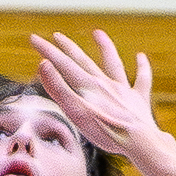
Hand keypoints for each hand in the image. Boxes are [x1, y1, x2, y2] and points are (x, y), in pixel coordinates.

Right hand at [30, 30, 164, 160]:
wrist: (139, 141)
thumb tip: (43, 64)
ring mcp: (123, 91)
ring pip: (113, 63)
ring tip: (98, 33)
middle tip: (56, 35)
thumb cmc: (107, 131)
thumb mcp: (76, 113)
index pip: (63, 64)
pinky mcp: (139, 101)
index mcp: (88, 86)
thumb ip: (59, 89)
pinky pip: (142, 80)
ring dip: (105, 47)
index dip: (47, 50)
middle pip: (84, 60)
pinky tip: (141, 56)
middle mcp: (105, 84)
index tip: (33, 38)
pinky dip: (142, 67)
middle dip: (68, 48)